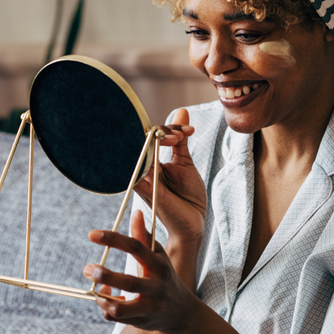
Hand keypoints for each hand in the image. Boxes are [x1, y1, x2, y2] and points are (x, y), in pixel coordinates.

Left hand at [84, 210, 205, 333]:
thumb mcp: (158, 257)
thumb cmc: (165, 277)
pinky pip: (116, 317)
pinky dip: (105, 308)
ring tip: (95, 288)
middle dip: (104, 276)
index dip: (113, 239)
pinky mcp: (141, 321)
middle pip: (129, 282)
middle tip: (87, 269)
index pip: (136, 248)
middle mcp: (156, 287)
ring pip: (121, 308)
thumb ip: (144, 237)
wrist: (181, 312)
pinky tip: (106, 299)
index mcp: (159, 266)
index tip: (91, 234)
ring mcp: (149, 307)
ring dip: (102, 298)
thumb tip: (135, 212)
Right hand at [136, 108, 206, 246]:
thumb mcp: (185, 163)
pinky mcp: (147, 189)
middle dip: (163, 131)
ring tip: (177, 137)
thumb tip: (181, 110)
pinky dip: (151, 151)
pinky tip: (169, 140)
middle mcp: (144, 169)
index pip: (150, 137)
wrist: (194, 222)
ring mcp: (144, 179)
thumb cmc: (188, 196)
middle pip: (142, 140)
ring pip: (139, 150)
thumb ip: (180, 140)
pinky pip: (140, 168)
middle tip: (181, 134)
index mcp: (150, 161)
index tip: (189, 131)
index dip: (168, 129)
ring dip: (159, 138)